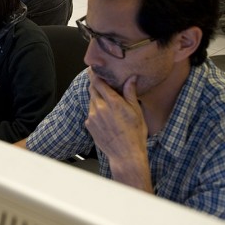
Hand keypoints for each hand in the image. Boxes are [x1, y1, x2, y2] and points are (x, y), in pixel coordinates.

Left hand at [84, 68, 151, 191]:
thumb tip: (131, 78)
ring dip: (97, 99)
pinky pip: (90, 113)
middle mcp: (100, 108)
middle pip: (92, 89)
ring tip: (108, 105)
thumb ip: (130, 93)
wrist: (125, 155)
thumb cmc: (134, 134)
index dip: (94, 74)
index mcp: (113, 102)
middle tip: (101, 83)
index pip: (98, 82)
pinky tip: (105, 117)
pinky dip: (95, 111)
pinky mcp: (88, 125)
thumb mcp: (136, 111)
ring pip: (91, 101)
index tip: (92, 69)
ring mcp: (92, 117)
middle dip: (96, 85)